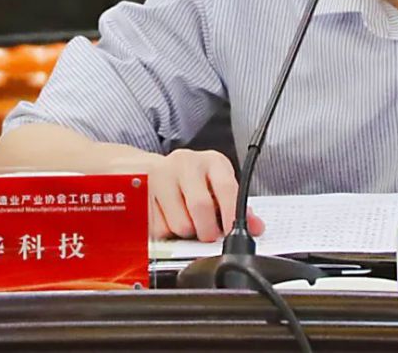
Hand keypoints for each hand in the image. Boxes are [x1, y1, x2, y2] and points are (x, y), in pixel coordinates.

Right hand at [146, 149, 265, 241]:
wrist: (148, 169)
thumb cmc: (192, 180)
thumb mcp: (218, 185)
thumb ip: (236, 206)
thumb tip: (255, 227)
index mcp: (212, 161)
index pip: (227, 187)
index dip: (231, 215)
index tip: (230, 232)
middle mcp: (186, 162)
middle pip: (201, 207)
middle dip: (207, 230)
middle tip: (207, 234)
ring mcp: (161, 176)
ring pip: (180, 223)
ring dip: (186, 233)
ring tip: (186, 222)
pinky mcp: (142, 194)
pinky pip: (159, 229)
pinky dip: (167, 234)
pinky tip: (168, 220)